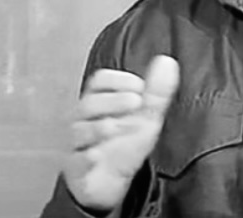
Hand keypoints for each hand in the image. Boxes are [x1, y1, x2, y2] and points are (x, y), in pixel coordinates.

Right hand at [63, 55, 179, 210]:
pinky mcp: (76, 169)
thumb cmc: (126, 142)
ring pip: (79, 131)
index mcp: (100, 101)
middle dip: (113, 101)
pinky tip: (96, 155)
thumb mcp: (146, 116)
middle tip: (136, 102)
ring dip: (99, 127)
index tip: (140, 86)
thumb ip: (156, 90)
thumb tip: (166, 61)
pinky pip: (76, 162)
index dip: (119, 80)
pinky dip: (85, 158)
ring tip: (117, 127)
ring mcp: (78, 144)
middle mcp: (84, 119)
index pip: (100, 81)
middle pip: (89, 103)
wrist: (113, 181)